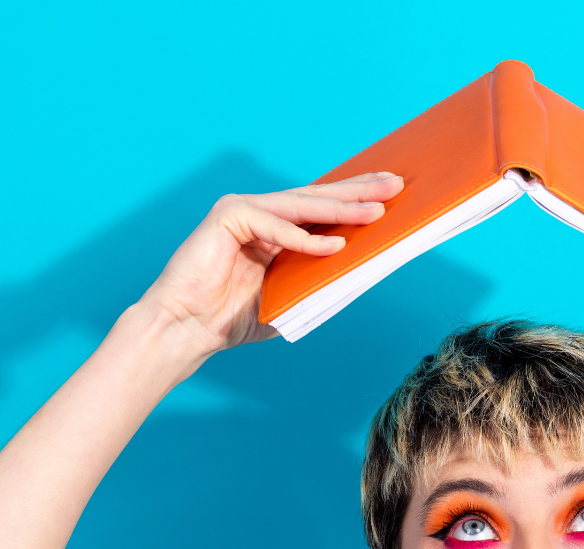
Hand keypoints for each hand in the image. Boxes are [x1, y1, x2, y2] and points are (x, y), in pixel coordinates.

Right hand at [140, 173, 405, 354]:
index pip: (322, 208)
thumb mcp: (292, 297)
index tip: (392, 192)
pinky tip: (334, 245)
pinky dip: (302, 237)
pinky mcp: (225, 217)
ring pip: (300, 206)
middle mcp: (260, 212)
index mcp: (275, 228)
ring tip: (376, 210)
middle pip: (317, 198)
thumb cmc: (233, 318)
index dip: (356, 198)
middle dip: (359, 192)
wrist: (186, 329)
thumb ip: (321, 279)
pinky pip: (272, 224)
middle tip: (396, 185)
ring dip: (341, 208)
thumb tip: (366, 267)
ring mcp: (242, 210)